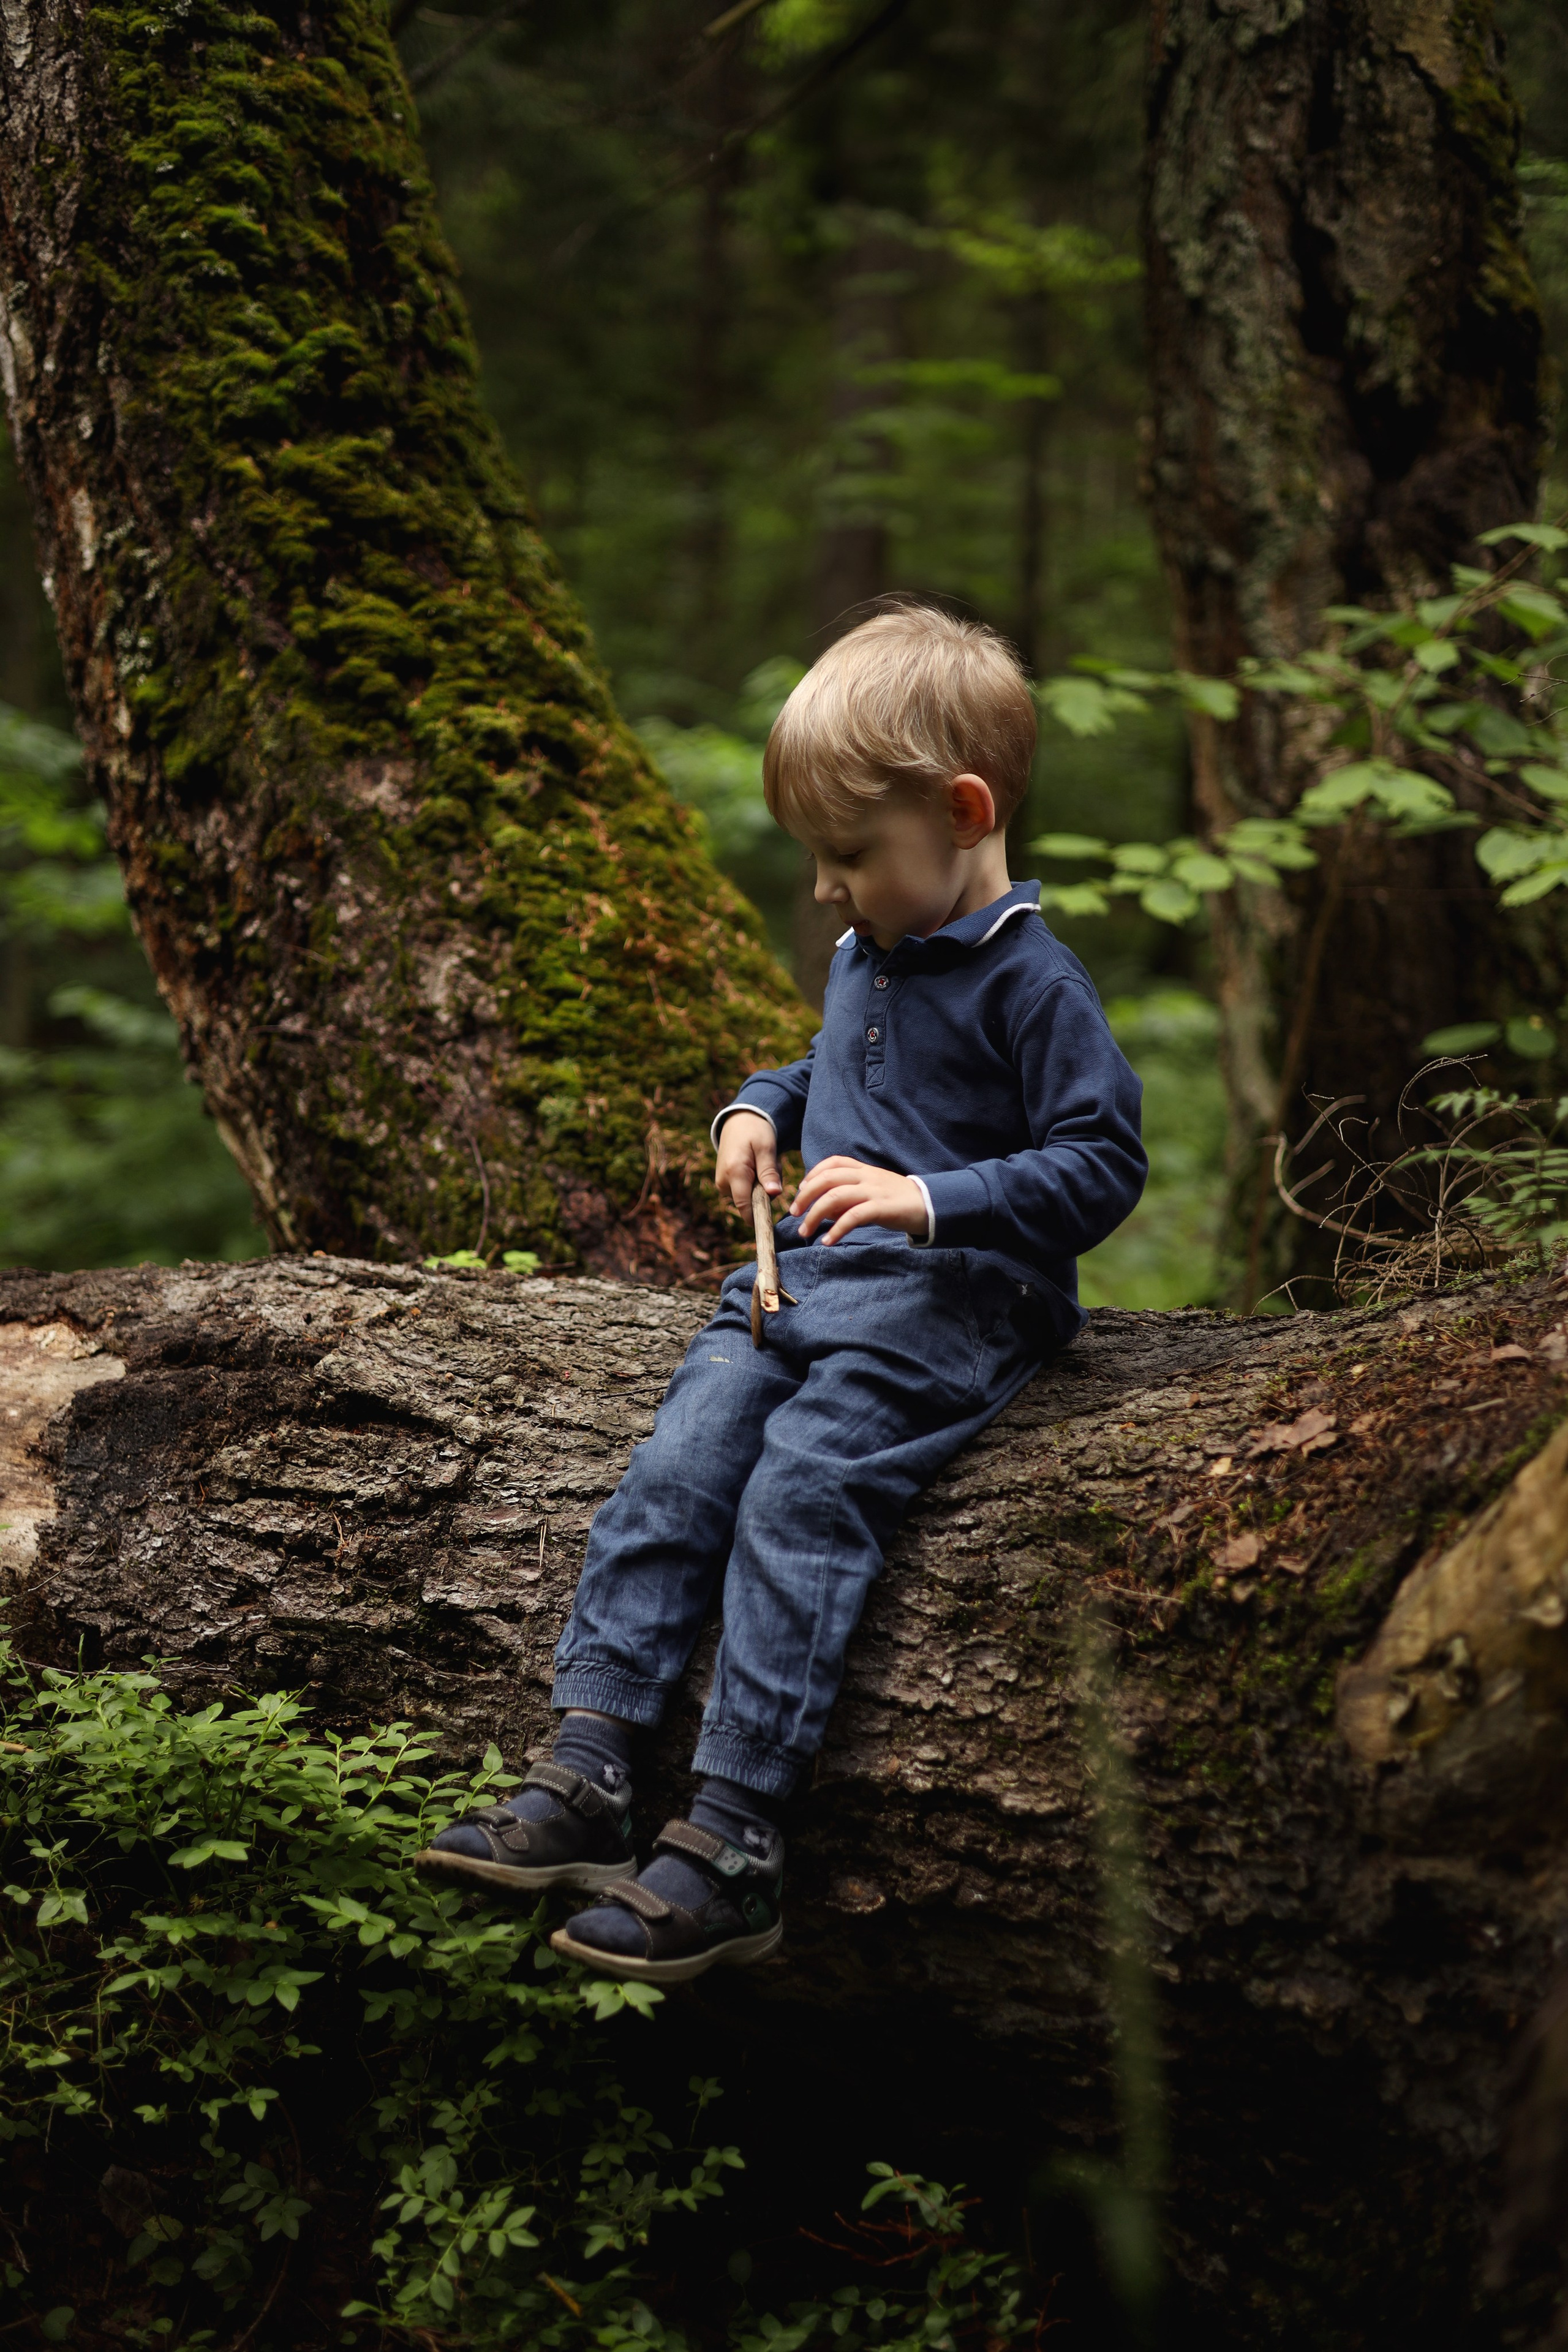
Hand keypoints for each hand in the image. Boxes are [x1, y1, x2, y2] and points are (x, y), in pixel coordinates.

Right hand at [714, 1110, 781, 1213]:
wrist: (738, 1120)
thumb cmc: (755, 1131)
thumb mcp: (766, 1147)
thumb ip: (769, 1171)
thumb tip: (774, 1194)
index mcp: (734, 1172)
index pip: (745, 1207)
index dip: (759, 1218)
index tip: (773, 1225)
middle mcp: (723, 1182)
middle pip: (751, 1203)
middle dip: (766, 1191)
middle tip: (773, 1167)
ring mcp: (722, 1184)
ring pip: (750, 1198)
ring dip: (762, 1186)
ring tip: (764, 1163)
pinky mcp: (724, 1184)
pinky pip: (745, 1192)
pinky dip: (756, 1183)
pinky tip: (757, 1166)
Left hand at [790, 1155, 926, 1244]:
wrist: (929, 1205)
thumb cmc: (896, 1201)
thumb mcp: (870, 1194)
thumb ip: (847, 1199)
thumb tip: (822, 1211)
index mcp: (863, 1170)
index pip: (832, 1163)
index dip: (812, 1175)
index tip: (801, 1191)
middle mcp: (866, 1176)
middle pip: (826, 1179)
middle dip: (805, 1196)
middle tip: (794, 1213)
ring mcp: (874, 1191)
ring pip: (835, 1197)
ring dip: (815, 1215)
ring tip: (805, 1231)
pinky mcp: (881, 1208)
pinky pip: (853, 1217)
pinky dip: (836, 1230)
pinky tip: (828, 1241)